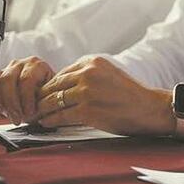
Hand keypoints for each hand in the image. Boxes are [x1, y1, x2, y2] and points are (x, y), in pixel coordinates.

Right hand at [0, 56, 54, 124]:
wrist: (44, 90)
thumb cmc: (47, 92)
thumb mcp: (49, 96)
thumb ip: (42, 103)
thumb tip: (32, 115)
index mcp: (37, 66)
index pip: (27, 79)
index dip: (26, 98)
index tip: (28, 112)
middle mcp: (20, 65)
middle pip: (7, 80)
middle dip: (11, 103)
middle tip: (16, 118)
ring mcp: (7, 70)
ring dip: (0, 104)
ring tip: (9, 117)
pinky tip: (2, 114)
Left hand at [32, 56, 175, 135]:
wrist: (149, 108)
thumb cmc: (130, 95)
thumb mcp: (108, 74)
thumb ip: (86, 76)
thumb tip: (60, 88)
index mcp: (92, 61)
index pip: (61, 73)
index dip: (49, 87)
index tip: (42, 95)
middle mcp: (88, 72)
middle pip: (54, 86)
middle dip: (41, 98)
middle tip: (33, 107)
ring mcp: (87, 91)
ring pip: (53, 100)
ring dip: (43, 110)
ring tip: (37, 116)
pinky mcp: (87, 110)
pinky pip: (60, 115)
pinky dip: (51, 120)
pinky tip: (47, 123)